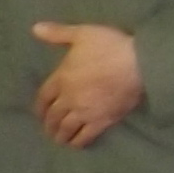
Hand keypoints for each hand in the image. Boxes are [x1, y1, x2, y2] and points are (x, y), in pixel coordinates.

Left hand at [29, 21, 146, 147]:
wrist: (139, 63)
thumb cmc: (110, 46)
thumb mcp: (83, 33)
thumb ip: (59, 33)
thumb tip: (34, 28)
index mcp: (61, 78)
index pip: (43, 98)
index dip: (40, 107)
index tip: (40, 112)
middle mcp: (69, 99)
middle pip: (53, 116)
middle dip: (49, 124)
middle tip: (49, 129)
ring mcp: (85, 112)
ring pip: (66, 128)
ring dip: (60, 135)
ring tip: (60, 139)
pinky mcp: (102, 121)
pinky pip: (85, 136)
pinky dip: (78, 142)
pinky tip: (76, 144)